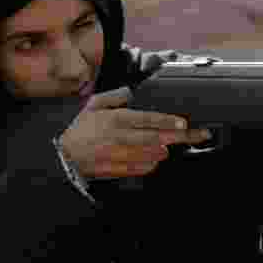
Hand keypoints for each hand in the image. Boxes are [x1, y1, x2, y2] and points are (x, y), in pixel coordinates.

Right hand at [59, 87, 210, 178]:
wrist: (63, 156)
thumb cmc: (81, 129)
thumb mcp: (94, 104)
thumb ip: (115, 96)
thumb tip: (132, 91)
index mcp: (115, 119)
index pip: (147, 119)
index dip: (167, 121)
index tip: (183, 122)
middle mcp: (119, 138)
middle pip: (155, 137)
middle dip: (179, 136)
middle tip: (198, 134)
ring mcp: (119, 156)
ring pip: (151, 154)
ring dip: (166, 150)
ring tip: (175, 145)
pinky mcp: (117, 170)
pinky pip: (141, 168)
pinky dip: (152, 164)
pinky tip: (157, 158)